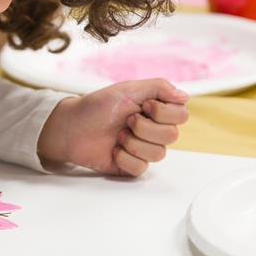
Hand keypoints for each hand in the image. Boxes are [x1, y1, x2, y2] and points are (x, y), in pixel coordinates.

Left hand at [37, 79, 188, 176]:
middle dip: (145, 127)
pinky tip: (113, 150)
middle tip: (126, 120)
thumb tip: (184, 95)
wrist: (71, 127)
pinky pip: (142, 168)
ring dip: (134, 142)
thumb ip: (158, 87)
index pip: (181, 115)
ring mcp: (143, 148)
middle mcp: (153, 130)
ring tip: (117, 135)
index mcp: (155, 110)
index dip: (163, 112)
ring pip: (159, 153)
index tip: (144, 105)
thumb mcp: (127, 89)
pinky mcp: (132, 166)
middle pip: (172, 135)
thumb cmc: (97, 106)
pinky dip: (125, 158)